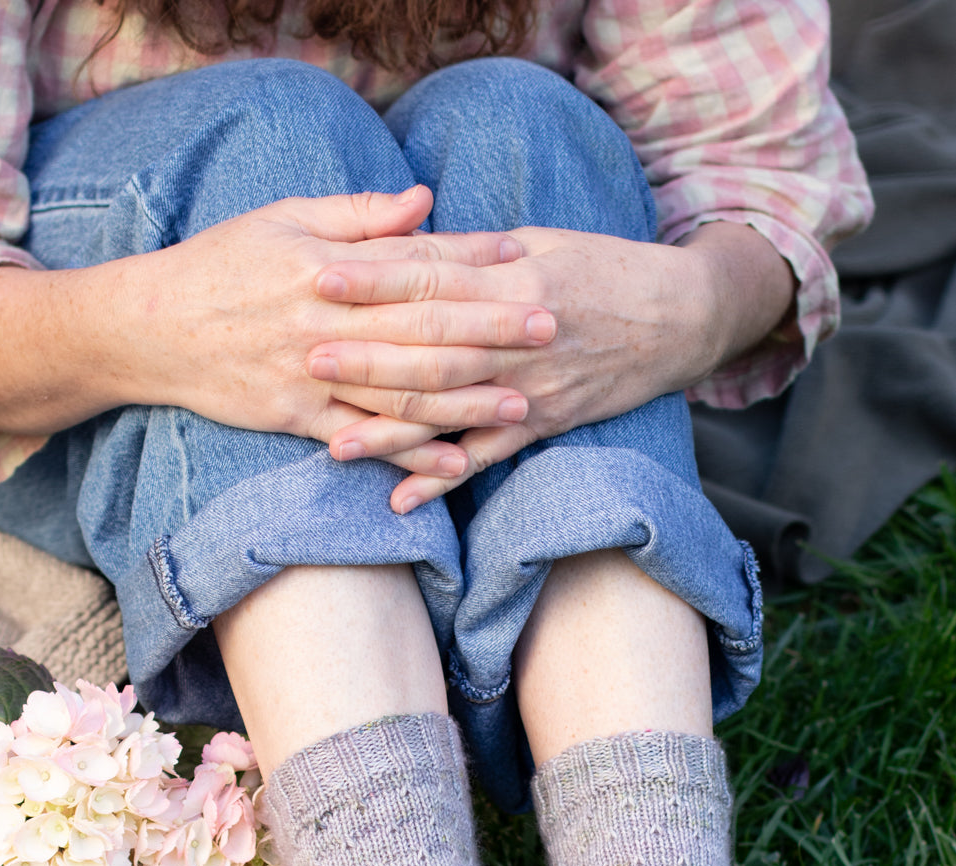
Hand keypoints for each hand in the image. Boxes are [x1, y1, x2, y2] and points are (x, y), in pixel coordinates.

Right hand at [119, 186, 553, 481]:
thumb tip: (426, 202)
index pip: (413, 262)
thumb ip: (358, 217)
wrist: (148, 329)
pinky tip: (454, 467)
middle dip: (490, 331)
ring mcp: (312, 377)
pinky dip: (408, 457)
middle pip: (422, 329)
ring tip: (522, 406)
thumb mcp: (283, 220)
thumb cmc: (218, 264)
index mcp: (328, 269)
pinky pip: (362, 442)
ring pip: (401, 394)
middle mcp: (326, 325)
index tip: (526, 255)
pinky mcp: (296, 418)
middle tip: (551, 330)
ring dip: (465, 402)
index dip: (472, 259)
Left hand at [308, 221, 794, 509]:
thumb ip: (473, 252)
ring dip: (392, 430)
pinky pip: (485, 458)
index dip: (376, 277)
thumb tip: (404, 242)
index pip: (433, 277)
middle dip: (368, 355)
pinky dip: (443, 479)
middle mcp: (520, 337)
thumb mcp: (541, 244)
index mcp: (515, 279)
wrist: (682, 319)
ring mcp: (531, 388)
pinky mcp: (543, 425)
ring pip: (452, 410)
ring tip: (336, 443)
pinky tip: (400, 499)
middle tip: (306, 358)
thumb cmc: (602, 270)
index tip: (321, 275)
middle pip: (432, 348)